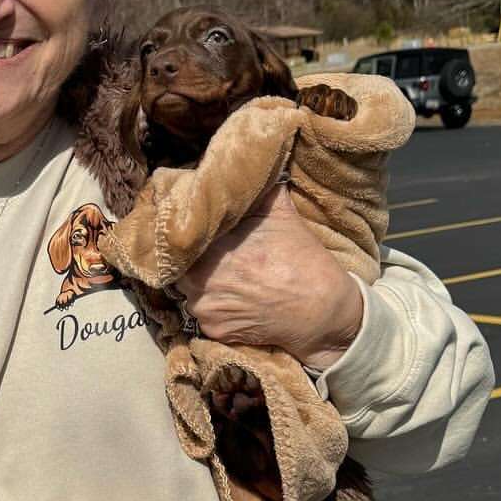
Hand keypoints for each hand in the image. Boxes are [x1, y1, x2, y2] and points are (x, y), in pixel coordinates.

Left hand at [176, 180, 362, 369]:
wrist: (321, 309)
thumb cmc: (302, 259)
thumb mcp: (281, 211)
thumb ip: (254, 190)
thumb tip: (238, 169)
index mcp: (213, 247)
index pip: (180, 237)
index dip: (185, 232)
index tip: (193, 228)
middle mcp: (201, 280)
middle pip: (180, 265)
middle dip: (191, 258)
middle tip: (210, 252)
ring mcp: (205, 309)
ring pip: (187, 290)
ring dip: (199, 283)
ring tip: (224, 276)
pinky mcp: (214, 331)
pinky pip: (201, 315)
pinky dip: (212, 307)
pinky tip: (233, 298)